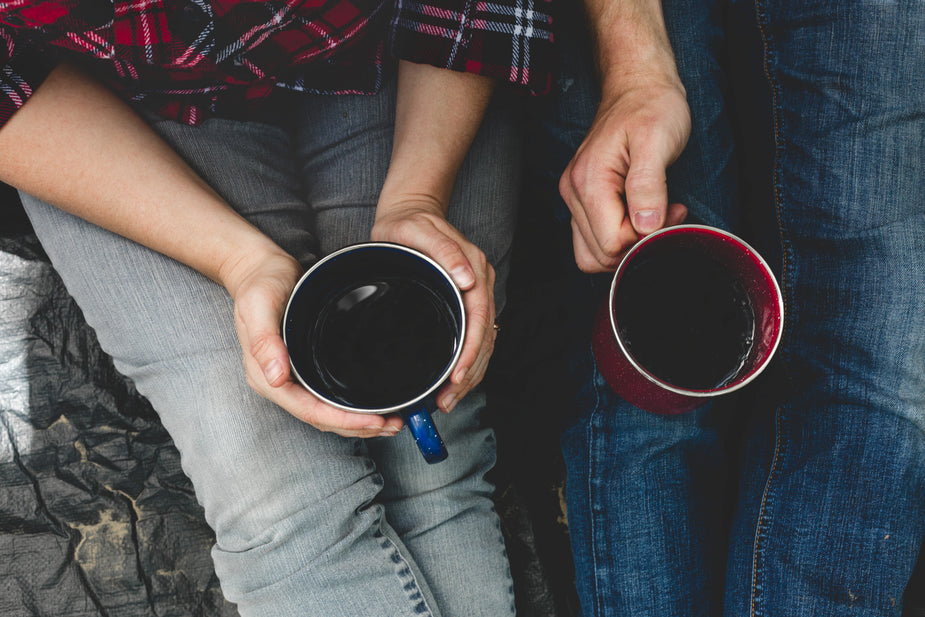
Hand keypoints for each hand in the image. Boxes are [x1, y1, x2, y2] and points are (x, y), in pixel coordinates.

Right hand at [222, 246, 404, 437]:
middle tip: (393, 424)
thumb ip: (264, 341)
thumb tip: (276, 377)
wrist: (259, 269)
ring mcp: (293, 376)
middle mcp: (279, 382)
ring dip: (359, 420)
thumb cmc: (259, 285)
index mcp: (266, 376)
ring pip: (328, 410)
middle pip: (322, 417)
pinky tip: (373, 401)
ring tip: (391, 420)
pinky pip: (330, 393)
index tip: (372, 422)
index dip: (342, 421)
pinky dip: (353, 403)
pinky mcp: (306, 366)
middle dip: (358, 426)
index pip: (309, 411)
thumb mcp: (258, 306)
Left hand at [371, 199, 496, 413]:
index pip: (479, 319)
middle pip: (484, 337)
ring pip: (482, 343)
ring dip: (469, 375)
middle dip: (468, 373)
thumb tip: (466, 277)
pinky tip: (453, 381)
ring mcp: (476, 293)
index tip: (456, 376)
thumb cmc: (409, 222)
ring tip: (448, 400)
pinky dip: (466, 362)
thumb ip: (443, 250)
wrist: (411, 210)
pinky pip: (474, 337)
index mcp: (473, 269)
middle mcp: (480, 284)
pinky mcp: (466, 301)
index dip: (470, 351)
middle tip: (447, 400)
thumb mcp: (418, 230)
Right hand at [559, 78, 690, 271]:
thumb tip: (645, 225)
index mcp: (589, 182)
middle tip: (668, 213)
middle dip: (637, 245)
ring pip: (593, 253)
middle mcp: (573, 193)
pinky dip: (620, 238)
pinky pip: (594, 239)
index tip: (671, 213)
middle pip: (600, 254)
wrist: (637, 86)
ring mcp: (575, 198)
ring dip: (628, 246)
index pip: (612, 243)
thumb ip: (649, 186)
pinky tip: (642, 215)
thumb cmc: (650, 107)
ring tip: (655, 215)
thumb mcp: (658, 140)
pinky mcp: (583, 199)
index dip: (644, 240)